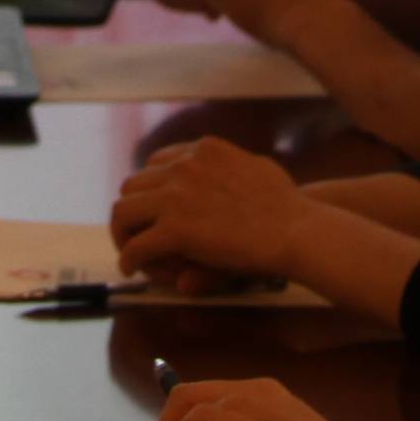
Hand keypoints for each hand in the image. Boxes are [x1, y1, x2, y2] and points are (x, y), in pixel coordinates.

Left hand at [111, 136, 310, 283]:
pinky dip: (128, 259)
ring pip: (123, 212)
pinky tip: (131, 270)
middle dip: (133, 211)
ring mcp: (176, 196)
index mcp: (204, 150)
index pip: (156, 163)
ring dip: (123, 233)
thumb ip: (239, 170)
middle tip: (137, 234)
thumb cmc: (289, 205)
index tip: (153, 209)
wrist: (296, 229)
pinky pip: (136, 246)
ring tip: (130, 252)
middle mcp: (184, 166)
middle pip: (133, 185)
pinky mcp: (175, 229)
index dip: (151, 189)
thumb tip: (240, 167)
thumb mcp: (260, 172)